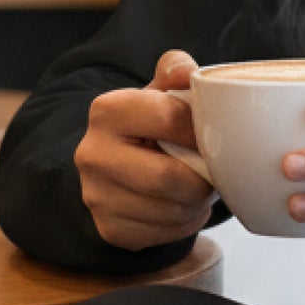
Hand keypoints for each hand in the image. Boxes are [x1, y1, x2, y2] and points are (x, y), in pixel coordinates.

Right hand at [76, 49, 218, 250]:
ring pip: (170, 211)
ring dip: (197, 203)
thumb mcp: (160, 90)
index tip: (211, 134)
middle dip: (202, 178)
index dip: (200, 130)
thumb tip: (186, 72)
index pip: (168, 118)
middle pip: (168, 178)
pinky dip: (184, 223)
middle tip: (212, 171)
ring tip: (197, 186)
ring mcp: (96, 196)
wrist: (118, 164)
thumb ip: (176, 70)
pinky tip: (181, 205)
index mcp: (107, 111)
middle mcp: (91, 154)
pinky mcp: (110, 229)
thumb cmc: (150, 123)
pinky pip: (163, 234)